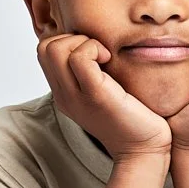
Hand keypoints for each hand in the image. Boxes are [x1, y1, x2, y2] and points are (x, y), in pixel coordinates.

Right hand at [37, 33, 171, 159]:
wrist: (144, 150)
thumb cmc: (132, 119)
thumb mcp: (104, 92)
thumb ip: (93, 73)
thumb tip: (96, 45)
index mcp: (64, 94)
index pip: (44, 52)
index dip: (66, 40)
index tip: (93, 53)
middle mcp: (64, 96)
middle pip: (44, 47)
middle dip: (71, 38)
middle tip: (98, 52)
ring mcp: (75, 96)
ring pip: (54, 49)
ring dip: (82, 42)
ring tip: (104, 56)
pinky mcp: (95, 95)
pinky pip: (78, 57)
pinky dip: (93, 48)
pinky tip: (109, 60)